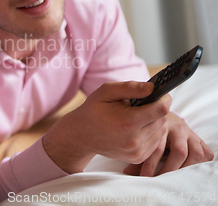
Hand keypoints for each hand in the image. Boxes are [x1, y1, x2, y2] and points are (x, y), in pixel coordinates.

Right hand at [43, 81, 170, 173]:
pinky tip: (137, 127)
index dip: (163, 99)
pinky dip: (151, 132)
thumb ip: (130, 87)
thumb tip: (153, 87)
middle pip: (162, 120)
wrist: (81, 135)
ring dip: (154, 121)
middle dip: (156, 109)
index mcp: (127, 122)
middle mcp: (134, 140)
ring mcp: (136, 151)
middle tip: (142, 104)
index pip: (161, 110)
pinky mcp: (137, 157)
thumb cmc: (94, 109)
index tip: (159, 93)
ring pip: (161, 131)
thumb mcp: (106, 91)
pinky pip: (155, 142)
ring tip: (138, 116)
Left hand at [123, 112, 213, 175]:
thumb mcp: (145, 140)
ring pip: (195, 153)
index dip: (150, 164)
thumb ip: (139, 155)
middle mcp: (178, 128)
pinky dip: (199, 164)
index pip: (158, 147)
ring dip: (185, 168)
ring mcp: (190, 134)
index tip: (144, 177)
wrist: (165, 117)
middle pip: (179, 151)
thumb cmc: (152, 132)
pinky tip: (189, 170)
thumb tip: (127, 173)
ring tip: (173, 178)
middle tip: (159, 180)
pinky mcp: (199, 140)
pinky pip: (206, 153)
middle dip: (169, 169)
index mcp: (161, 125)